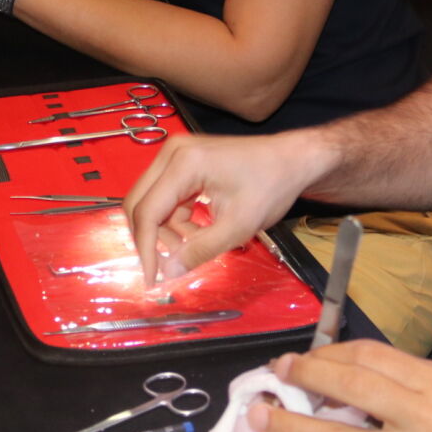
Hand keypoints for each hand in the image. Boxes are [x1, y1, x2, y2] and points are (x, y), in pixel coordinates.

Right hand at [122, 129, 330, 284]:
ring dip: (167, 230)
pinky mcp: (183, 162)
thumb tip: (167, 273)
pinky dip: (176, 219)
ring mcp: (176, 155)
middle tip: (169, 264)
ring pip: (152, 202)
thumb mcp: (238, 226)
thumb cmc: (270, 187)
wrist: (291, 161)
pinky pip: (166, 197)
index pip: (147, 210)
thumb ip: (200, 250)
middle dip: (151, 238)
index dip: (145, 248)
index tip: (152, 278)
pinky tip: (198, 231)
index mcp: (183, 163)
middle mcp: (172, 153)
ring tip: (196, 244)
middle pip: (140, 203)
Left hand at [249, 342, 431, 431]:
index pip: (373, 357)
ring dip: (291, 430)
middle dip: (306, 379)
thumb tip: (328, 375)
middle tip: (274, 378)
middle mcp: (431, 422)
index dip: (329, 355)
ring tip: (259, 421)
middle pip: (354, 389)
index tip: (299, 361)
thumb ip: (396, 382)